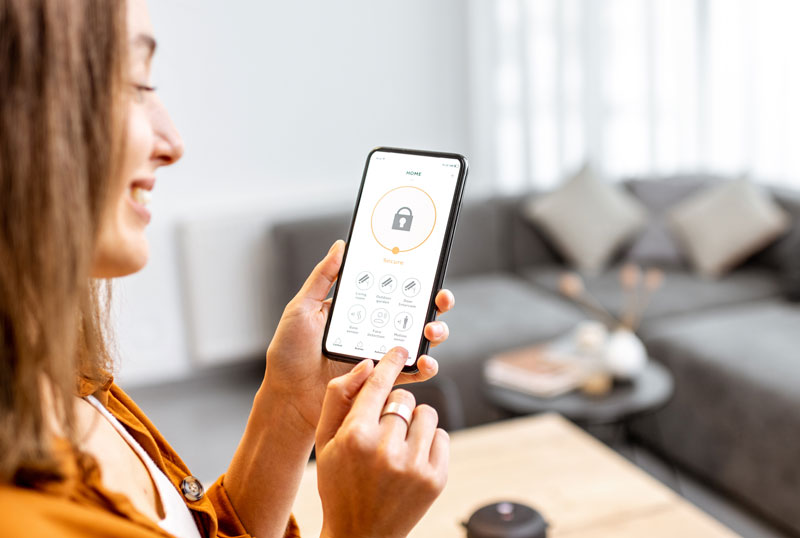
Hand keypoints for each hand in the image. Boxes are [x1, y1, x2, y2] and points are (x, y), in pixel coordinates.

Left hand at [264, 240, 455, 432]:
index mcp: (359, 309)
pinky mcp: (383, 381)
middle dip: (436, 303)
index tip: (427, 269)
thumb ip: (323, 277)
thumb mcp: (302, 307)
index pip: (393, 288)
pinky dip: (425, 368)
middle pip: (415, 311)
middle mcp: (375, 329)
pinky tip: (425, 362)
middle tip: (440, 299)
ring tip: (431, 331)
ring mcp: (381, 355)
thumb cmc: (289, 352)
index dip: (415, 278)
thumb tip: (340, 246)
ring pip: (419, 340)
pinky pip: (412, 373)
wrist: (287, 396)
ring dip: (435, 332)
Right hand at [316, 348, 448, 537]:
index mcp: (355, 436)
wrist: (360, 534)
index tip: (400, 349)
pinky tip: (411, 458)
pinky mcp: (436, 479)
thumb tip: (367, 366)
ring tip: (398, 444)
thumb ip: (338, 398)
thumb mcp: (324, 441)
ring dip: (414, 422)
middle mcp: (386, 449)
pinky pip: (442, 436)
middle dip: (395, 408)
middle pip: (403, 399)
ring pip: (427, 414)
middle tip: (383, 429)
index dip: (390, 363)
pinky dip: (429, 441)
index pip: (379, 385)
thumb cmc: (338, 483)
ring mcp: (414, 466)